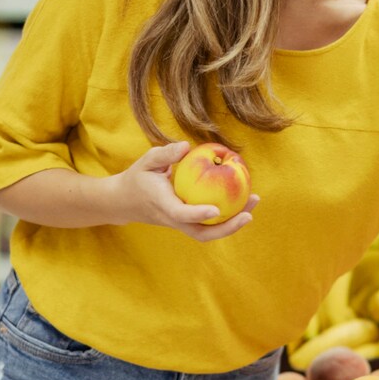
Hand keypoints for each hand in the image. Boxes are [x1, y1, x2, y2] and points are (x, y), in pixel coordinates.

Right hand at [112, 141, 257, 241]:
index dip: (199, 213)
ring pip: (208, 232)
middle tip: (249, 213)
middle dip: (227, 228)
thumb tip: (187, 146)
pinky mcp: (187, 223)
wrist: (125, 201)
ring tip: (253, 202)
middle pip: (201, 233)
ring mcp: (181, 224)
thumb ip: (166, 154)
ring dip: (232, 223)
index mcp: (162, 205)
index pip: (181, 214)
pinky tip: (243, 199)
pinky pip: (209, 224)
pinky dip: (227, 216)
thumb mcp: (146, 161)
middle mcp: (173, 219)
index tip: (217, 208)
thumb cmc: (138, 178)